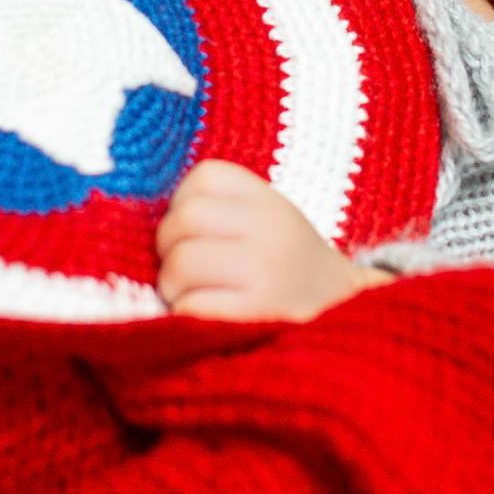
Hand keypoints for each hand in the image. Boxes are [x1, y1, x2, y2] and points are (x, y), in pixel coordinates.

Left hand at [156, 160, 390, 321]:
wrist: (341, 314)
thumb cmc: (289, 265)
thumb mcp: (270, 220)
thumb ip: (223, 209)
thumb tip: (152, 215)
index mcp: (270, 202)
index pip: (204, 178)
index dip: (182, 202)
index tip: (192, 229)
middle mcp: (271, 229)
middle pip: (184, 220)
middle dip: (167, 248)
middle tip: (180, 268)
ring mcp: (266, 271)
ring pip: (181, 263)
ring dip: (171, 284)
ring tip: (188, 294)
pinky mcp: (256, 314)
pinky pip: (192, 305)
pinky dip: (185, 313)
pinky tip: (202, 316)